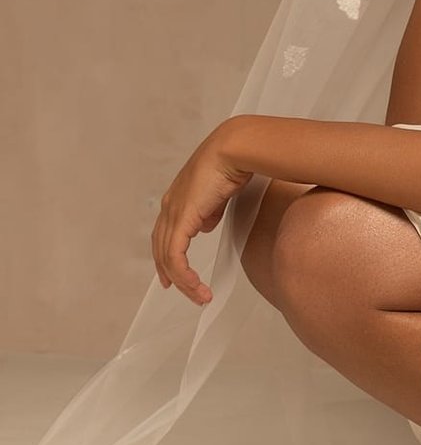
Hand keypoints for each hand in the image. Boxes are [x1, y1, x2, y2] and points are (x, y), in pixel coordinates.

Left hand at [151, 124, 255, 306]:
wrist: (235, 149)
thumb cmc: (234, 162)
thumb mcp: (220, 193)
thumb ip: (210, 210)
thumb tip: (206, 225)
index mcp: (177, 197)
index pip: (164, 234)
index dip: (166, 256)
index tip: (173, 276)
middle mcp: (170, 205)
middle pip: (161, 249)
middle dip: (171, 274)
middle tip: (184, 291)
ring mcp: (173, 212)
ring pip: (167, 257)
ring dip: (183, 281)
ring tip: (199, 295)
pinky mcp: (182, 219)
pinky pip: (176, 256)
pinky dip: (185, 275)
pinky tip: (196, 285)